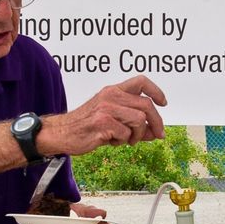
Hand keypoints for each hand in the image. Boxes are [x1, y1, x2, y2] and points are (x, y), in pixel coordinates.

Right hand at [42, 75, 166, 153]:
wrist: (61, 133)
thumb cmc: (86, 126)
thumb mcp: (112, 119)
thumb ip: (133, 123)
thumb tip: (156, 132)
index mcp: (113, 91)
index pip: (141, 82)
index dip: (156, 91)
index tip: (163, 103)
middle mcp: (111, 96)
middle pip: (146, 105)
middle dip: (157, 123)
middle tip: (158, 135)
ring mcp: (106, 108)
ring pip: (139, 120)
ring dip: (137, 135)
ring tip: (126, 140)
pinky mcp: (102, 122)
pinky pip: (126, 134)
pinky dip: (122, 141)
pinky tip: (111, 141)